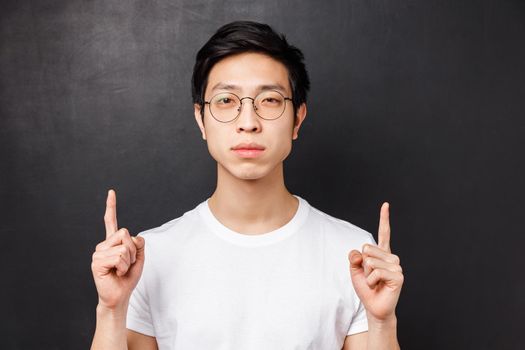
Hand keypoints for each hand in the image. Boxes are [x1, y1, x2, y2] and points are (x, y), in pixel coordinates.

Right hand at [91, 189, 144, 310]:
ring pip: (124, 247)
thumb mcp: (139, 258)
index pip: (111, 221)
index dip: (111, 206)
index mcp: (113, 242)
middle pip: (126, 234)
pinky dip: (124, 266)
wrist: (120, 296)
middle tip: (127, 263)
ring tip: (121, 270)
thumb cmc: (128, 278)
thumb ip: (139, 244)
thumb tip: (134, 236)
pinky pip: (119, 257)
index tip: (111, 192)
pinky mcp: (97, 262)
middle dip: (133, 250)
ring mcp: (98, 253)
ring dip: (129, 261)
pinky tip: (116, 273)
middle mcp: (103, 245)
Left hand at [348, 202, 403, 322]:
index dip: (384, 219)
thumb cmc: (366, 289)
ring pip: (371, 261)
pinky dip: (372, 280)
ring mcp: (396, 266)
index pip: (383, 233)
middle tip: (370, 277)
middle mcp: (391, 257)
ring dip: (367, 275)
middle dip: (363, 264)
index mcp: (381, 253)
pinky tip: (378, 286)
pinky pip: (377, 271)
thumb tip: (359, 252)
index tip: (386, 204)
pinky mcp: (398, 276)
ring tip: (375, 282)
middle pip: (367, 248)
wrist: (374, 307)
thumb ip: (354, 258)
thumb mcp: (355, 271)